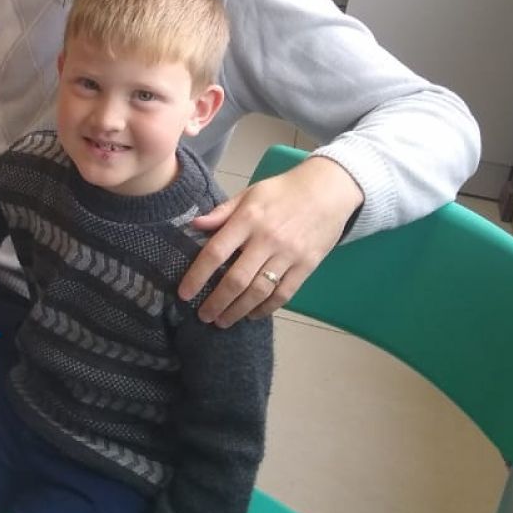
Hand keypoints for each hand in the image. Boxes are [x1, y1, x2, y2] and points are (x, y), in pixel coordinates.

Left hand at [179, 156, 364, 326]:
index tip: (184, 294)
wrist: (328, 190)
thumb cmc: (282, 191)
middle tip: (203, 316)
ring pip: (259, 291)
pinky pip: (284, 293)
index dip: (197, 276)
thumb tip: (195, 225)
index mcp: (248, 219)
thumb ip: (222, 212)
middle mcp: (267, 239)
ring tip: (223, 321)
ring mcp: (289, 254)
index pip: (216, 252)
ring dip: (238, 310)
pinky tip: (252, 315)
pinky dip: (266, 308)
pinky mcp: (307, 266)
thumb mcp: (249, 193)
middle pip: (237, 279)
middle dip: (216, 302)